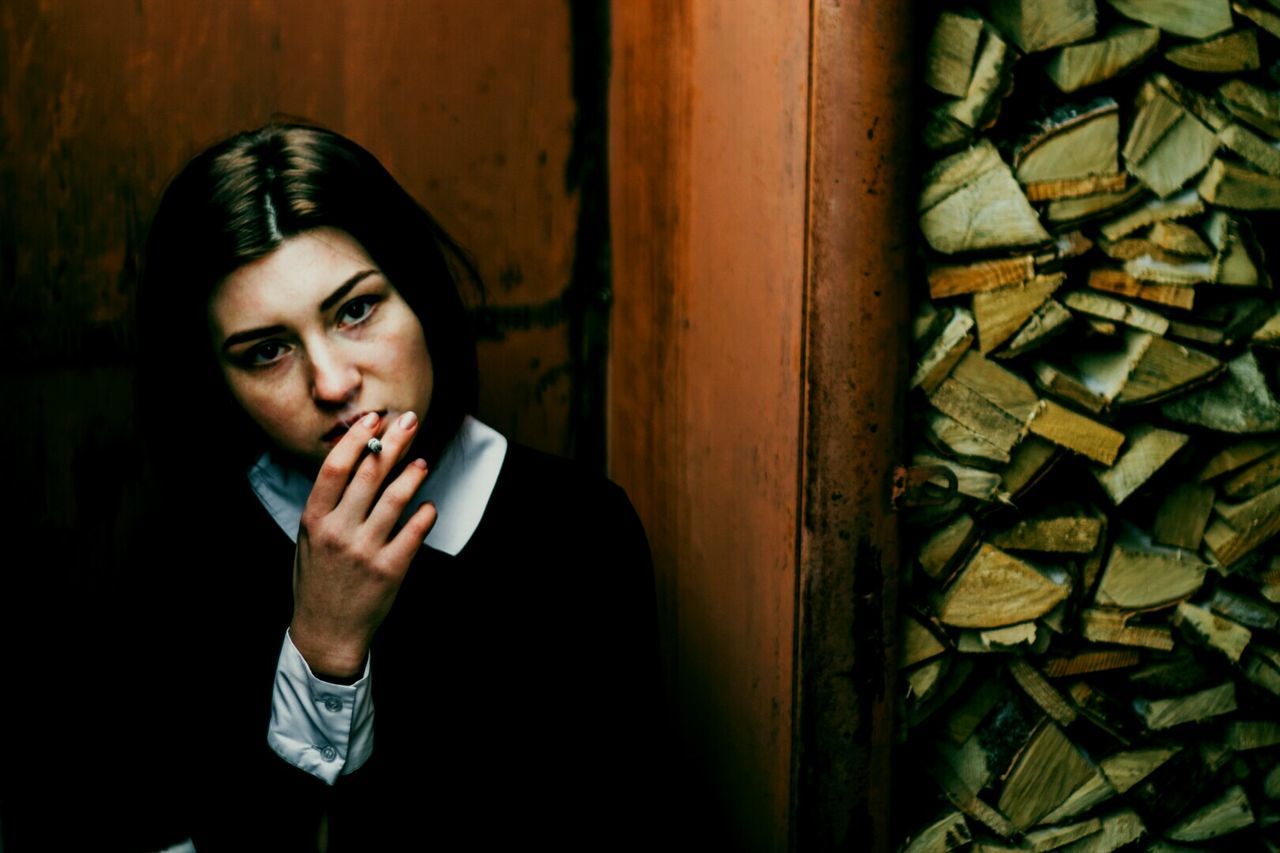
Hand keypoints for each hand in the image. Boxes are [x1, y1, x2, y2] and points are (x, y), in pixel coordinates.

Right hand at [288, 410, 436, 677]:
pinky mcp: (391, 569)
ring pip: (396, 498)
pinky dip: (425, 513)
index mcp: (314, 520)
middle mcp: (339, 531)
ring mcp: (365, 550)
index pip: (335, 467)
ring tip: (421, 460)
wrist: (325, 632)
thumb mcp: (307, 539)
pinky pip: (415, 531)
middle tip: (409, 419)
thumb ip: (327, 504)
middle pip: (369, 473)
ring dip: (412, 472)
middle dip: (392, 441)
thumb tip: (353, 460)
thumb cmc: (316, 580)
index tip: (373, 418)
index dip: (357, 438)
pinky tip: (428, 505)